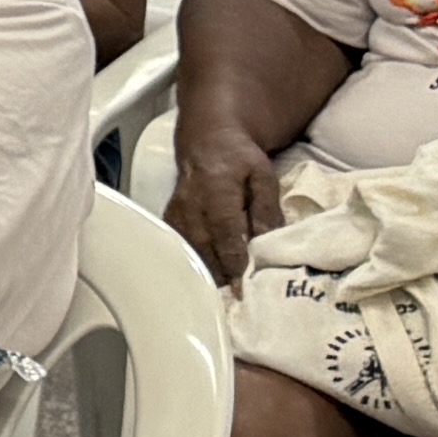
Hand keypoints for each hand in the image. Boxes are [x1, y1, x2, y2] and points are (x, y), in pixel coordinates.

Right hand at [168, 115, 283, 283]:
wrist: (207, 141)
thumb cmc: (240, 159)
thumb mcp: (263, 176)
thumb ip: (266, 207)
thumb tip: (267, 240)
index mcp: (217, 190)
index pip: (224, 232)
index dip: (234, 260)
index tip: (244, 284)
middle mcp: (192, 203)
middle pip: (203, 246)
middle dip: (219, 273)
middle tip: (235, 295)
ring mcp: (177, 211)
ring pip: (188, 249)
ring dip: (205, 271)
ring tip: (222, 290)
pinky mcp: (169, 217)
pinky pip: (178, 245)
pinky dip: (190, 261)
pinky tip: (204, 275)